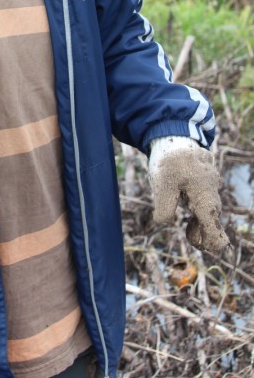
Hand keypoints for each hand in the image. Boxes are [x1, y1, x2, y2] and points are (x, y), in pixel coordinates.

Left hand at [149, 136, 230, 252]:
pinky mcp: (204, 178)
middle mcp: (211, 193)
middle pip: (212, 221)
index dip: (211, 243)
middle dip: (202, 233)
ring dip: (200, 219)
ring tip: (189, 225)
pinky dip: (198, 205)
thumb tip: (165, 222)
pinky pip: (205, 196)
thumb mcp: (162, 186)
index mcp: (204, 199)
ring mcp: (209, 185)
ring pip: (209, 208)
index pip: (215, 231)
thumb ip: (164, 209)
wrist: (174, 132)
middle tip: (190, 237)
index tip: (200, 245)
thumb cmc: (169, 160)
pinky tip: (187, 202)